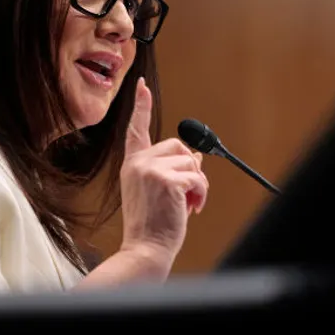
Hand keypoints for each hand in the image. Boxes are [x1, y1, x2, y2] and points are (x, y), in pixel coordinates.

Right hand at [118, 77, 207, 271]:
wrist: (145, 248)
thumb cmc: (152, 225)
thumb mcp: (158, 193)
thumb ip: (170, 171)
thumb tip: (196, 157)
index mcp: (132, 165)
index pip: (136, 130)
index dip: (141, 106)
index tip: (142, 86)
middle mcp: (139, 163)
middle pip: (179, 147)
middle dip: (190, 169)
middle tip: (187, 194)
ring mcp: (151, 170)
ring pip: (191, 162)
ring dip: (198, 184)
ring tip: (188, 204)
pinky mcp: (167, 180)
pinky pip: (198, 178)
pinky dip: (201, 194)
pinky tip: (192, 208)